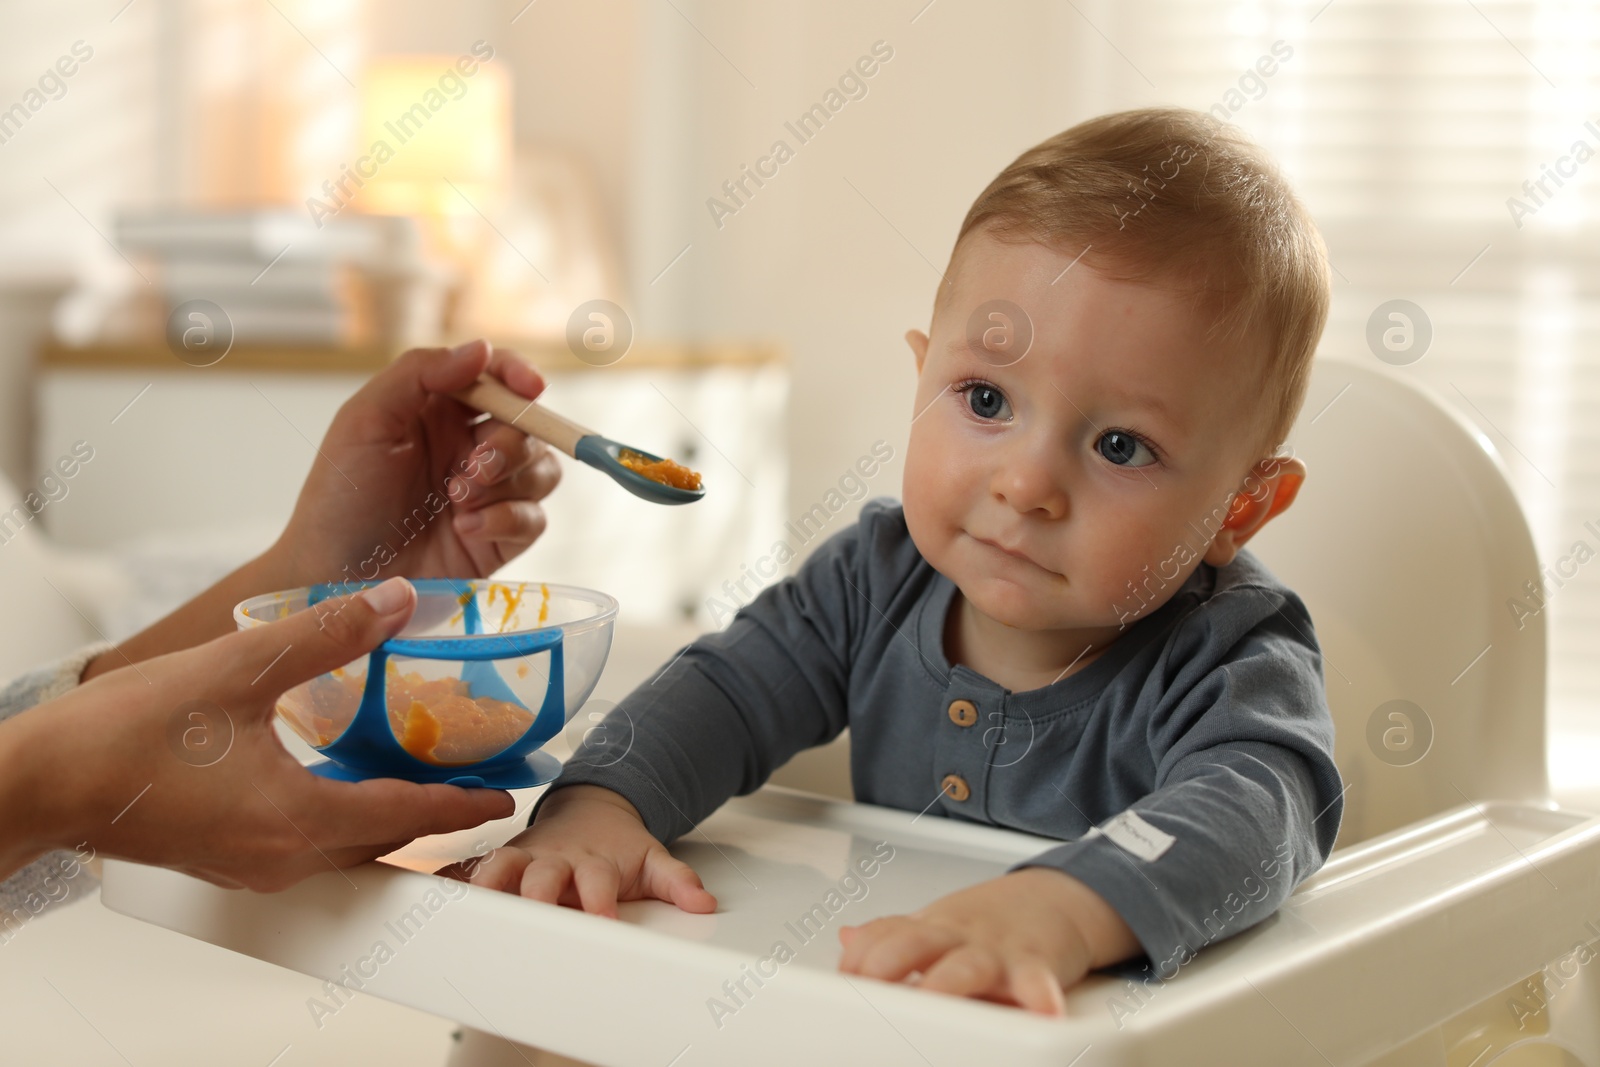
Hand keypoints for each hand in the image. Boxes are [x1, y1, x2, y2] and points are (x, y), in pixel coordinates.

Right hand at [0, 577, 513, 888]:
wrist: (35, 783)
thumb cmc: (121, 736)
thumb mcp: (234, 671)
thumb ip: (323, 634)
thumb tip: (395, 602)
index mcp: (295, 821)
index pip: (406, 816)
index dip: (460, 804)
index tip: (505, 796)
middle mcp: (280, 857)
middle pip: (382, 838)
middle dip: (434, 813)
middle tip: (478, 783)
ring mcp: (250, 863)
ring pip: (344, 845)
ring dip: (388, 815)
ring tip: (425, 778)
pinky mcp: (224, 854)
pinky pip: (306, 843)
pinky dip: (343, 816)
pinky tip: (343, 781)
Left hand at [83, 339, 559, 683]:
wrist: (334, 576)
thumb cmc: (340, 497)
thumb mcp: (365, 420)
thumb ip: (420, 373)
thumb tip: (482, 349)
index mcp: (439, 410)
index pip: (496, 378)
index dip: (519, 375)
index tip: (529, 387)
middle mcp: (469, 447)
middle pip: (528, 426)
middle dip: (508, 443)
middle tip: (471, 469)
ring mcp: (488, 494)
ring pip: (543, 469)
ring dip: (509, 481)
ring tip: (458, 500)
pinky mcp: (498, 538)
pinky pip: (534, 519)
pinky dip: (507, 519)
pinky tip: (465, 528)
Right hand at [439, 785, 716, 917]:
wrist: (593, 809)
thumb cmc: (618, 846)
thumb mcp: (652, 859)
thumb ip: (677, 882)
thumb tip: (704, 904)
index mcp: (593, 862)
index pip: (596, 883)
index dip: (598, 902)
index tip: (601, 922)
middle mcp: (556, 859)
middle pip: (541, 878)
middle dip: (536, 896)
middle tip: (531, 915)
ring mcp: (525, 859)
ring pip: (499, 868)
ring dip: (487, 884)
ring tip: (470, 904)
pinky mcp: (501, 863)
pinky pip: (470, 867)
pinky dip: (452, 877)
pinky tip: (432, 890)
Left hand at [837, 868, 1139, 1014]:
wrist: (1061, 897)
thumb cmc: (994, 922)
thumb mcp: (940, 923)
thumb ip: (894, 935)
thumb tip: (846, 939)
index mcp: (930, 929)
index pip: (882, 935)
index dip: (857, 958)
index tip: (844, 981)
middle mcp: (957, 937)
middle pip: (911, 943)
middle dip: (885, 964)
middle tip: (867, 990)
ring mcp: (994, 950)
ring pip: (966, 965)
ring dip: (947, 982)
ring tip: (932, 998)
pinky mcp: (1036, 965)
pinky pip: (1036, 982)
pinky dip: (1038, 996)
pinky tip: (1038, 1011)